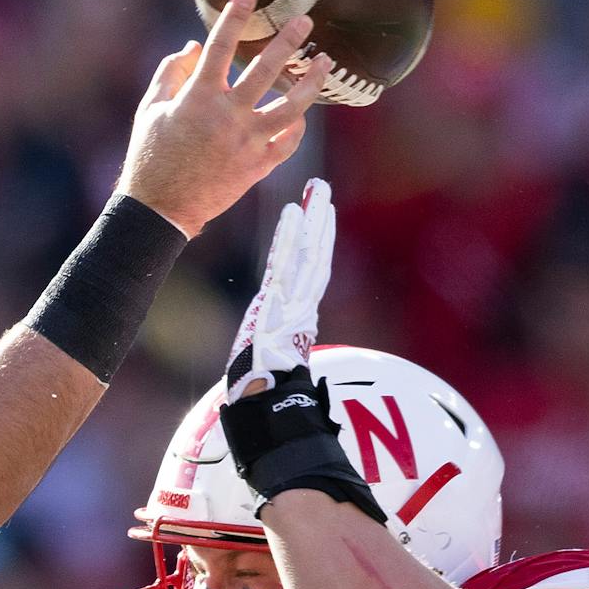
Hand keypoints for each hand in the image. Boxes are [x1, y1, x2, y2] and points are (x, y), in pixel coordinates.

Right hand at [117, 0, 330, 237]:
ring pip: (292, 106)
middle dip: (289, 40)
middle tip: (306, 21)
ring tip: (325, 63)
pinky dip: (296, 126)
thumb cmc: (151, 157)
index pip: (220, 45)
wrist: (161, 209)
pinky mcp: (257, 166)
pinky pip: (288, 142)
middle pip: (267, 68)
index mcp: (198, 96)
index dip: (235, 15)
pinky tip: (301, 115)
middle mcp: (228, 114)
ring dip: (312, 82)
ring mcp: (247, 141)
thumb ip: (170, 73)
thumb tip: (193, 46)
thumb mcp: (150, 110)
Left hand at [223, 178, 334, 401]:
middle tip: (323, 190)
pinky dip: (290, 236)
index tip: (323, 216)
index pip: (313, 269)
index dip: (319, 241)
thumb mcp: (273, 356)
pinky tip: (293, 211)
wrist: (264, 398)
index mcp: (300, 315)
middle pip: (315, 253)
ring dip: (313, 219)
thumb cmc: (264, 385)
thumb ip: (279, 341)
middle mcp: (301, 303)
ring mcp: (292, 300)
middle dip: (321, 220)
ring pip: (307, 252)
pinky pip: (285, 261)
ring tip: (317, 191)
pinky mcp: (279, 300)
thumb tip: (280, 342)